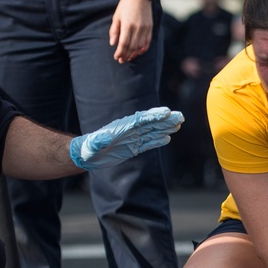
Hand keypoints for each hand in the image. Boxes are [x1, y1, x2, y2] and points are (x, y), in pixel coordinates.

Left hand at [69, 107, 183, 170]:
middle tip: (180, 116)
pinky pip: (148, 144)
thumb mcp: (93, 144)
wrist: (86, 156)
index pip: (142, 119)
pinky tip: (167, 138)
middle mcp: (130, 131)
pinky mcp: (133, 148)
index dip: (154, 115)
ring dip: (165, 128)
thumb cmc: (89, 148)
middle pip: (151, 123)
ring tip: (178, 124)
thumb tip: (103, 137)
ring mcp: (133, 139)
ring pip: (152, 132)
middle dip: (166, 120)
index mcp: (123, 127)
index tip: (167, 112)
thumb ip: (100, 140)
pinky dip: (158, 141)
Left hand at [110, 0, 153, 62]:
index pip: (123, 43)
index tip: (116, 57)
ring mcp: (145, 29)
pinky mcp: (150, 28)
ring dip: (134, 54)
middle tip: (121, 60)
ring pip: (139, 46)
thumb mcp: (116, 16)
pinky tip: (138, 52)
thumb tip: (112, 43)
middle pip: (132, 46)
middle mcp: (137, 28)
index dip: (120, 52)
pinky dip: (143, 49)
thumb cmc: (126, 5)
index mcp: (127, 25)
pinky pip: (147, 42)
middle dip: (126, 55)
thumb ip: (114, 30)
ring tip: (128, 58)